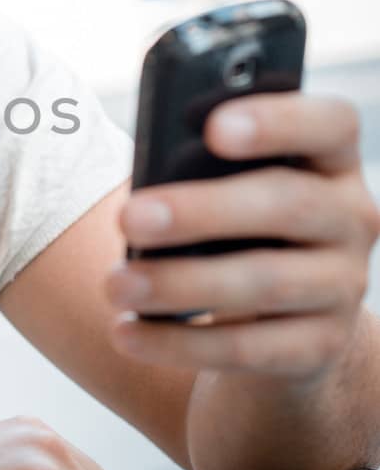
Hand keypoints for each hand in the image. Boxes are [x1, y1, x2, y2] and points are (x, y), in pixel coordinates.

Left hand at [106, 92, 379, 382]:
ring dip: (180, 283)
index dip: (278, 121)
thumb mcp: (227, 190)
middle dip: (202, 211)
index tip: (213, 128)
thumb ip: (203, 170)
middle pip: (288, 203)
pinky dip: (180, 342)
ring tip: (116, 285)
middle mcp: (352, 218)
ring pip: (264, 282)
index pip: (331, 125)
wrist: (275, 322)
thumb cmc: (233, 230)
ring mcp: (343, 286)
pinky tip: (127, 332)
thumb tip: (147, 188)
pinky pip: (248, 347)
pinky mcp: (320, 348)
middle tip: (128, 218)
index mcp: (331, 161)